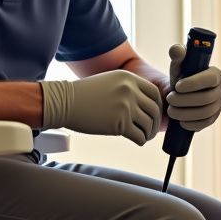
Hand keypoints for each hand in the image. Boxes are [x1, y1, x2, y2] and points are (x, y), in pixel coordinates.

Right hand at [40, 70, 161, 145]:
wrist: (64, 102)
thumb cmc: (84, 94)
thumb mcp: (109, 81)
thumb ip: (127, 88)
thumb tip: (144, 103)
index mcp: (129, 78)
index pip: (154, 93)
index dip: (157, 105)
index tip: (153, 114)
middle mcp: (130, 90)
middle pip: (154, 109)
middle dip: (155, 122)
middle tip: (150, 130)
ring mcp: (126, 107)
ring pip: (149, 124)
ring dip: (148, 133)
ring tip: (143, 136)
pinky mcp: (119, 124)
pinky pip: (139, 136)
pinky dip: (141, 141)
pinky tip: (137, 141)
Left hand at [166, 44, 220, 131]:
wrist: (182, 95)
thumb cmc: (181, 76)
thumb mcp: (178, 65)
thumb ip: (177, 54)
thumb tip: (177, 50)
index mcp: (216, 74)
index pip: (210, 79)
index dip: (193, 84)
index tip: (177, 86)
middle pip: (206, 99)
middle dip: (185, 100)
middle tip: (169, 99)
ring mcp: (219, 106)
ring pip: (205, 113)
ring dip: (185, 113)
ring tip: (171, 110)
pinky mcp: (213, 118)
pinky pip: (204, 124)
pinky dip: (190, 124)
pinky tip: (179, 121)